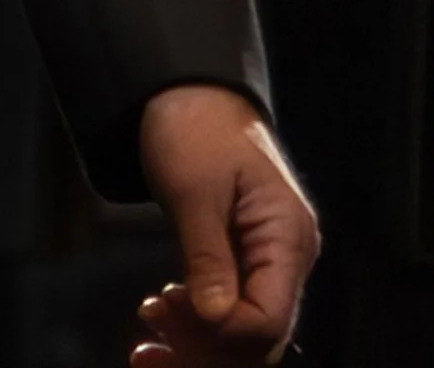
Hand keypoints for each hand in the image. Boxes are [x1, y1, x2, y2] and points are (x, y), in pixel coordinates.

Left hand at [132, 85, 318, 362]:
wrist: (188, 90)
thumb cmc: (194, 126)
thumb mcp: (193, 189)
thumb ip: (207, 256)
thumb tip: (214, 318)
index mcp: (287, 237)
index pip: (269, 319)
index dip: (223, 336)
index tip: (171, 324)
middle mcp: (287, 256)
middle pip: (258, 334)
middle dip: (205, 349)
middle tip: (147, 348)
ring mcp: (268, 259)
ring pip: (241, 327)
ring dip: (195, 339)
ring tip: (147, 332)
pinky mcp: (245, 259)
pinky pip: (229, 306)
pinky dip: (195, 317)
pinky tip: (160, 310)